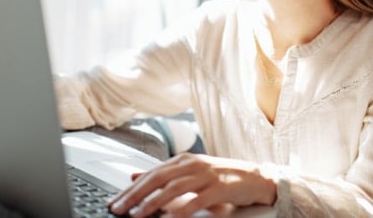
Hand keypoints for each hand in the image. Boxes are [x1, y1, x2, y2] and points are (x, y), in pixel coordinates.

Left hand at [108, 153, 275, 217]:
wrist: (257, 178)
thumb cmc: (222, 177)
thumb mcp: (190, 173)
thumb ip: (163, 175)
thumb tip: (134, 176)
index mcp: (183, 160)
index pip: (151, 173)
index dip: (131, 188)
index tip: (115, 201)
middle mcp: (192, 164)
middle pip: (158, 179)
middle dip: (135, 195)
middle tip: (119, 208)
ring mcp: (206, 175)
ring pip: (173, 188)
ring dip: (153, 202)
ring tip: (138, 214)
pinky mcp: (219, 188)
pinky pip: (196, 200)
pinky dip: (181, 210)